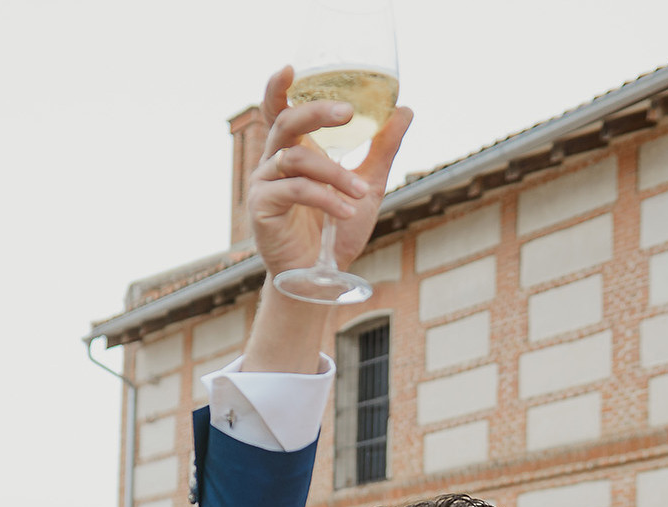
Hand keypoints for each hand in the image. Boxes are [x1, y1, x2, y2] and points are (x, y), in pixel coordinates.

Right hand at [247, 66, 411, 279]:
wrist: (320, 277)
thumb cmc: (335, 231)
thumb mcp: (368, 185)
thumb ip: (382, 148)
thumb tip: (406, 109)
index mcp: (293, 151)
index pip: (278, 111)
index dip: (278, 88)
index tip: (291, 68)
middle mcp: (273, 163)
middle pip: (286, 123)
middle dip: (316, 113)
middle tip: (348, 112)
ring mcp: (264, 185)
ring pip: (296, 160)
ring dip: (335, 173)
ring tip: (361, 192)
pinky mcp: (262, 209)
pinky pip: (294, 191)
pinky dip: (325, 198)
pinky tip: (347, 211)